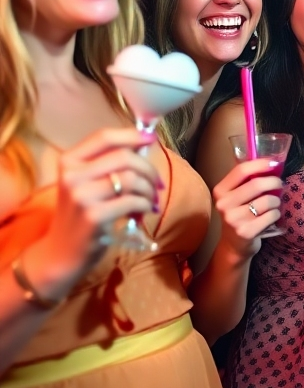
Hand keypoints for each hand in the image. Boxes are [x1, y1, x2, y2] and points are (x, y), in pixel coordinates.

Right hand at [44, 127, 160, 284]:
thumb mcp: (85, 182)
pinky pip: (133, 201)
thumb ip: (108, 162)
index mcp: (69, 161)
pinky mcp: (94, 216)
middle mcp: (72, 175)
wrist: (61, 252)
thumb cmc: (80, 213)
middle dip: (149, 169)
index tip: (152, 139)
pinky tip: (144, 212)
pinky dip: (146, 205)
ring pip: (132, 179)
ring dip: (150, 190)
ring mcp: (81, 196)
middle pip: (124, 157)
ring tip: (151, 200)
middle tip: (158, 183)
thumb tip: (144, 142)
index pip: (104, 136)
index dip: (133, 135)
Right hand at [212, 158, 282, 258]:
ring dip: (276, 201)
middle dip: (274, 182)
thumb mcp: (236, 196)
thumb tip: (271, 162)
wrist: (234, 245)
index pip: (241, 170)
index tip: (274, 163)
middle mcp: (224, 204)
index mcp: (220, 191)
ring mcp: (234, 219)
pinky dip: (276, 214)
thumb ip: (247, 180)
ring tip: (273, 204)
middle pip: (257, 184)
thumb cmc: (240, 214)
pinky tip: (270, 217)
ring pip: (268, 200)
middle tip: (280, 184)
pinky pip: (272, 215)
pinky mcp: (246, 232)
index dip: (260, 164)